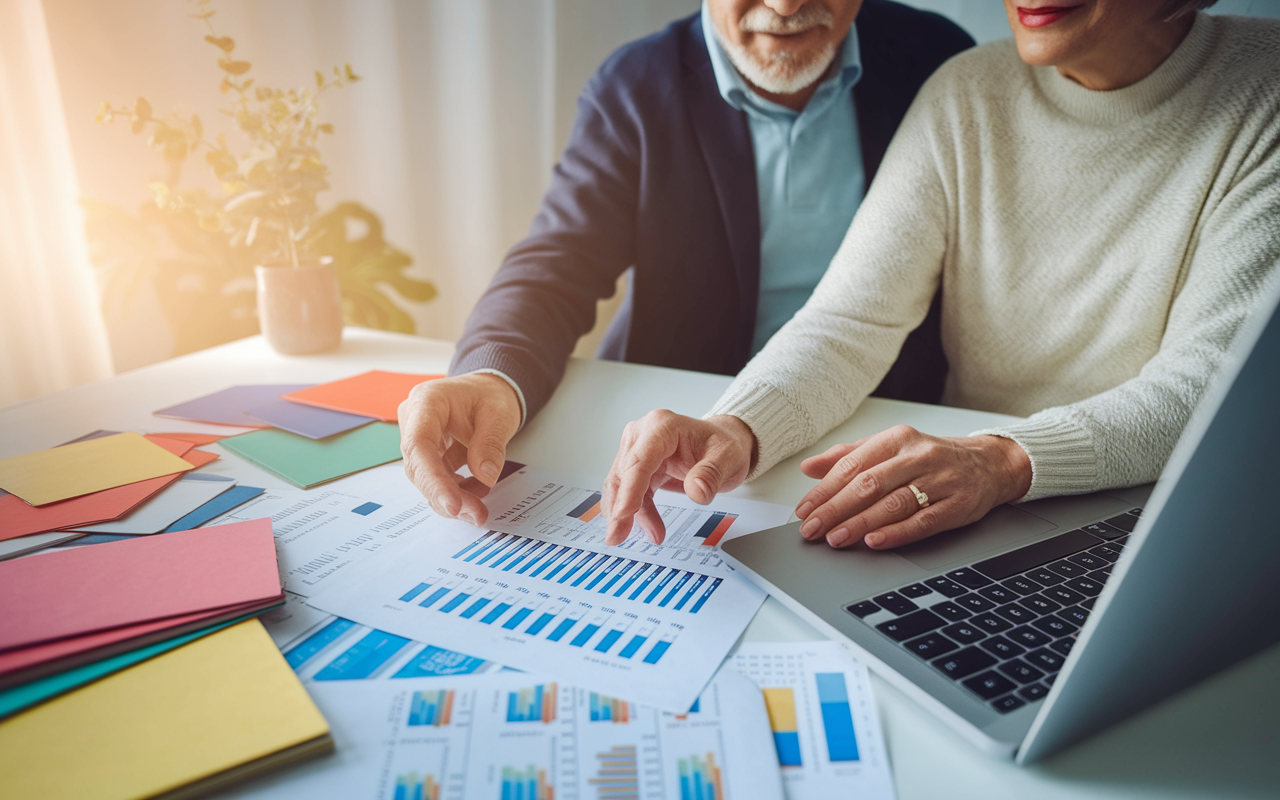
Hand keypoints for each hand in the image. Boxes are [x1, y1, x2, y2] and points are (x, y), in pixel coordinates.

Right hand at [398, 372, 521, 525]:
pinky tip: (477, 492)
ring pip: (426, 477)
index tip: (453, 505)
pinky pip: (438, 478)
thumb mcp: (500, 414)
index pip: (419, 445)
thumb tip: (485, 477)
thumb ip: (491, 444)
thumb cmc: (490, 395)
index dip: (433, 479)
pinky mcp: (429, 453)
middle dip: (446, 495)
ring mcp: (419, 438)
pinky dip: (457, 491)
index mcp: (427, 402)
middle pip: (420, 466)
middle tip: (476, 514)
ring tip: (479, 510)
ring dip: (453, 497)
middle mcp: (414, 420)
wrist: (488, 390)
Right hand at [601, 411, 756, 545]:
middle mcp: (644, 433)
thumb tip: (696, 492)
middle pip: (624, 474)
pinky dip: (636, 511)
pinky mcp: (638, 464)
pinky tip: (650, 527)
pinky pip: (629, 491)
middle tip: (618, 537)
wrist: (724, 441)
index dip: (629, 490)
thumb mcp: (728, 458)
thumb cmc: (724, 445)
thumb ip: (711, 474)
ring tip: (652, 535)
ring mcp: (638, 447)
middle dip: (620, 508)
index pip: (640, 461)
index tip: (622, 515)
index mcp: (663, 426)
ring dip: (627, 514)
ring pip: (622, 485)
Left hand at [794, 425, 1031, 549]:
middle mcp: (917, 457)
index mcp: (896, 439)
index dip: (824, 490)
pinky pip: (924, 521)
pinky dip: (897, 532)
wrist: (989, 463)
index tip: (804, 510)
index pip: (852, 465)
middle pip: (869, 484)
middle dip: (835, 509)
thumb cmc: (930, 457)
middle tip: (812, 529)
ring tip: (835, 538)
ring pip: (893, 503)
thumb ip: (848, 456)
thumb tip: (808, 468)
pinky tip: (875, 541)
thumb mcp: (889, 448)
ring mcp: (940, 480)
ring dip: (860, 523)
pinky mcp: (958, 504)